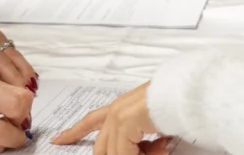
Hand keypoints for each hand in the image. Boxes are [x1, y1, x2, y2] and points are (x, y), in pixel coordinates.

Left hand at [53, 82, 170, 154]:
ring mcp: (118, 117)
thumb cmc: (172, 107)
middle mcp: (114, 112)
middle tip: (154, 151)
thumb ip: (138, 142)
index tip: (57, 138)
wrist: (185, 94)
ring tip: (162, 148)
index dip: (73, 132)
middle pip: (102, 149)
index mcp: (118, 109)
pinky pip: (124, 154)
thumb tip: (143, 153)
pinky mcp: (125, 123)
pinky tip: (162, 146)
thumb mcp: (149, 127)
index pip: (90, 121)